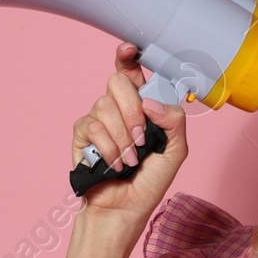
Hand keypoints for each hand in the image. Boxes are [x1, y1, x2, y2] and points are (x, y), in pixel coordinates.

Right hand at [71, 42, 188, 216]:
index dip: (129, 55)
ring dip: (123, 136)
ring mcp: (99, 119)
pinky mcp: (82, 135)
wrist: (126, 208)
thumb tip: (150, 101)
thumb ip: (174, 121)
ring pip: (105, 104)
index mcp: (142, 106)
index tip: (130, 49)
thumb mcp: (175, 150)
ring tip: (131, 159)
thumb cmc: (150, 181)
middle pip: (117, 81)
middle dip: (132, 109)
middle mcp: (119, 108)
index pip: (133, 71)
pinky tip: (115, 164)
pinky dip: (108, 148)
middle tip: (141, 136)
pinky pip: (92, 126)